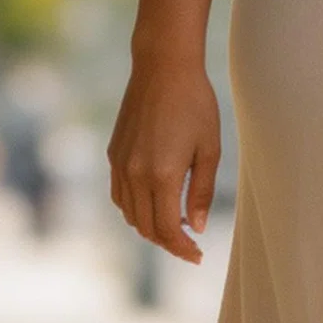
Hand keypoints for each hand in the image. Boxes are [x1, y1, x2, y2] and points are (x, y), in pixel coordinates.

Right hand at [107, 56, 220, 260]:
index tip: (198, 255)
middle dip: (169, 243)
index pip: (167, 230)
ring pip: (130, 215)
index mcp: (161, 176)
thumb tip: (197, 226)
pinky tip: (155, 203)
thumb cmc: (195, 104)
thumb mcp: (209, 150)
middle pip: (146, 228)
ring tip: (176, 226)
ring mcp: (120, 165)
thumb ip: (200, 192)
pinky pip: (120, 195)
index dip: (183, 248)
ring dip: (151, 228)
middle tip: (190, 245)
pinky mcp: (113, 154)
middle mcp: (135, 174)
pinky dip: (135, 209)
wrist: (163, 68)